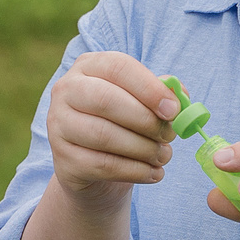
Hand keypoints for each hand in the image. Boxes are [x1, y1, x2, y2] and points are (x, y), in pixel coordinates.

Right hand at [46, 52, 177, 201]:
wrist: (93, 165)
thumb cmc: (122, 123)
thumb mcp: (140, 102)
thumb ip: (161, 94)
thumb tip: (180, 99)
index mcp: (88, 66)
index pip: (118, 67)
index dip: (149, 88)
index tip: (173, 110)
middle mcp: (66, 91)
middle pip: (106, 100)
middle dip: (146, 120)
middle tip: (169, 135)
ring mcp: (58, 125)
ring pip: (104, 135)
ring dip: (143, 148)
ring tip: (163, 155)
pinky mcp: (63, 160)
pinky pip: (103, 165)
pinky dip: (135, 171)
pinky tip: (153, 173)